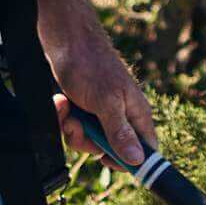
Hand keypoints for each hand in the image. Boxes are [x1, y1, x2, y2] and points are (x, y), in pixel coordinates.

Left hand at [36, 0, 153, 170]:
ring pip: (88, 139)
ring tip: (66, 109)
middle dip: (88, 142)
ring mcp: (102, 112)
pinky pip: (75, 126)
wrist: (66, 42)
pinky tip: (60, 102)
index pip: (145, 150)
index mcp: (137, 114)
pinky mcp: (85, 108)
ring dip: (72, 128)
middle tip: (79, 126)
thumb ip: (120, 132)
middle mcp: (122, 115)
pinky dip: (64, 117)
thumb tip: (137, 160)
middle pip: (110, 149)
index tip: (107, 160)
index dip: (130, 161)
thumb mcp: (106, 104)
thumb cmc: (91, 67)